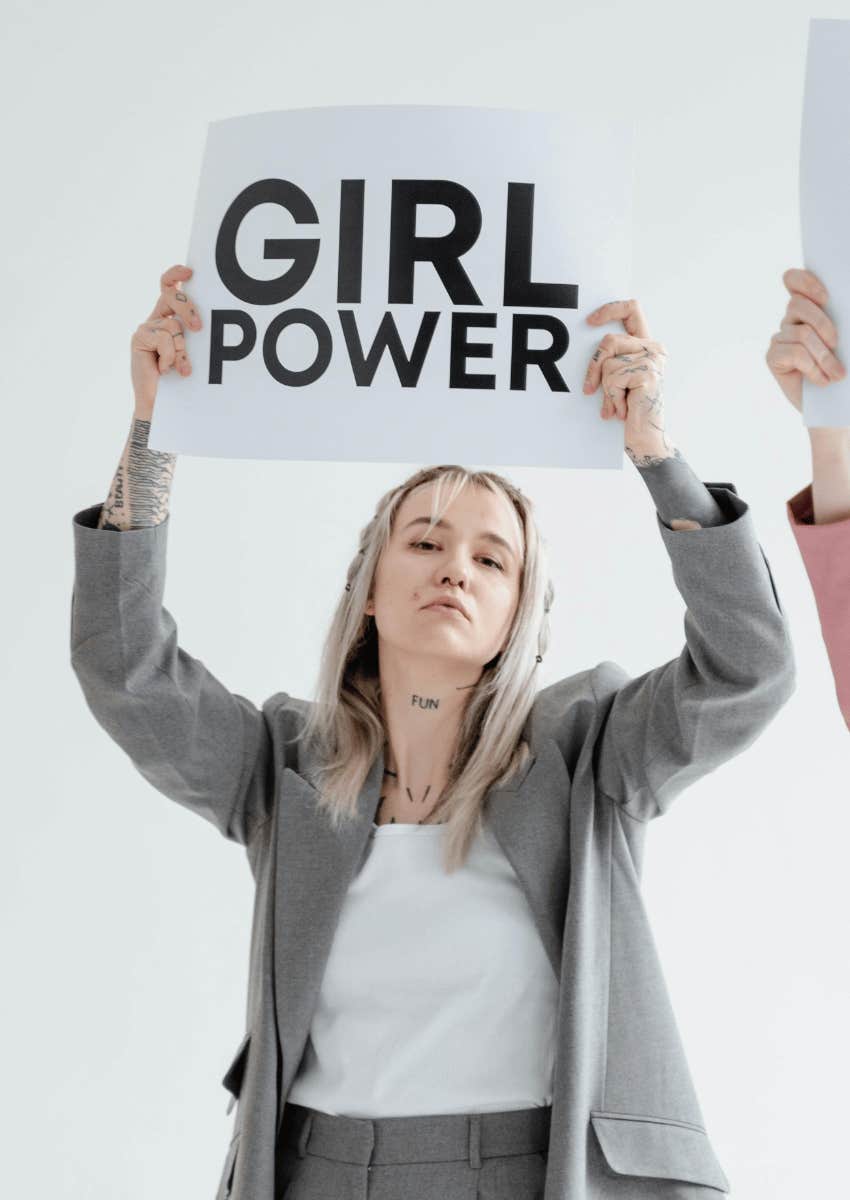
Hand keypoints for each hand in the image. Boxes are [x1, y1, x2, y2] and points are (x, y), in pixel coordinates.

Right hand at [130, 263, 202, 418]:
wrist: (159, 404)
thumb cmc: (179, 380)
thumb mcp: (188, 352)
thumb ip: (190, 334)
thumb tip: (201, 323)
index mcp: (168, 317)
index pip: (169, 286)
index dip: (176, 274)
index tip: (190, 271)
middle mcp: (155, 319)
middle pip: (172, 296)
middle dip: (188, 309)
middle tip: (198, 329)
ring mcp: (145, 328)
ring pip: (173, 325)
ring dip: (181, 350)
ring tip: (179, 368)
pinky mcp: (139, 338)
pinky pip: (164, 338)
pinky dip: (170, 357)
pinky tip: (164, 370)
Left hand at [582, 298, 672, 458]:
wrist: (645, 437)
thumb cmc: (627, 409)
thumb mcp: (615, 378)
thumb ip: (611, 358)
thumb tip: (586, 342)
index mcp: (646, 344)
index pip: (632, 309)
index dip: (610, 309)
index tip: (590, 322)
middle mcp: (654, 348)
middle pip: (609, 341)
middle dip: (594, 368)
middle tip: (590, 391)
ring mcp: (653, 360)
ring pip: (609, 363)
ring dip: (606, 389)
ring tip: (617, 405)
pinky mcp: (648, 374)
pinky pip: (613, 379)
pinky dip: (612, 398)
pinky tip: (623, 410)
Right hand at [766, 268, 845, 414]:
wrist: (838, 405)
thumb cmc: (848, 368)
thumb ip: (845, 317)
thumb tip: (845, 305)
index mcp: (810, 306)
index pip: (793, 280)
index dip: (805, 282)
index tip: (826, 297)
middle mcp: (791, 320)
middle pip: (797, 305)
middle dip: (823, 324)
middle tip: (838, 344)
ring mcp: (780, 338)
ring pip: (801, 333)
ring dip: (824, 356)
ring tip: (837, 374)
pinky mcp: (773, 358)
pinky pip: (794, 353)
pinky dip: (813, 368)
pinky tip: (822, 380)